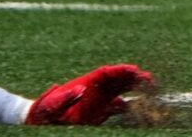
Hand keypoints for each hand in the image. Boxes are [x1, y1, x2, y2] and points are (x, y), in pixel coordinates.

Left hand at [25, 64, 153, 125]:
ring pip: (122, 90)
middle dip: (134, 77)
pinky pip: (118, 106)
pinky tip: (139, 107)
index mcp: (86, 83)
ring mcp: (99, 99)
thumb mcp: (52, 105)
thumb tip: (81, 88)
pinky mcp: (100, 112)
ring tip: (150, 89)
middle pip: (118, 79)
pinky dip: (129, 105)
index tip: (134, 69)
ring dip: (135, 88)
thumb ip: (65, 97)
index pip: (107, 73)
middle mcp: (95, 89)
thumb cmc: (44, 112)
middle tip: (149, 79)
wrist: (41, 121)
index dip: (121, 70)